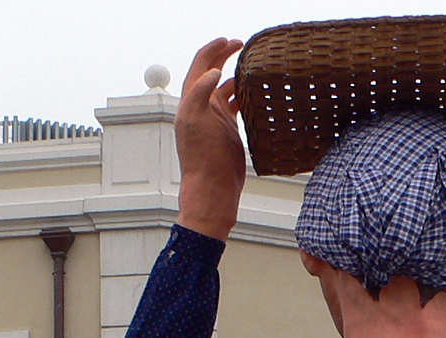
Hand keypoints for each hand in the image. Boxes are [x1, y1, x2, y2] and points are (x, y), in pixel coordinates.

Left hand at [174, 37, 244, 240]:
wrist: (212, 188)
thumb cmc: (202, 158)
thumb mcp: (196, 120)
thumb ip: (199, 91)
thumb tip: (213, 71)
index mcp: (191, 102)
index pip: (200, 66)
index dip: (213, 49)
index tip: (229, 40)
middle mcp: (202, 108)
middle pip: (212, 73)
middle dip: (224, 56)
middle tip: (240, 45)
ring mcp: (215, 119)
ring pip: (225, 89)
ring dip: (235, 75)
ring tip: (250, 65)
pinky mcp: (227, 131)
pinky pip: (235, 106)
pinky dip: (243, 96)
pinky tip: (254, 93)